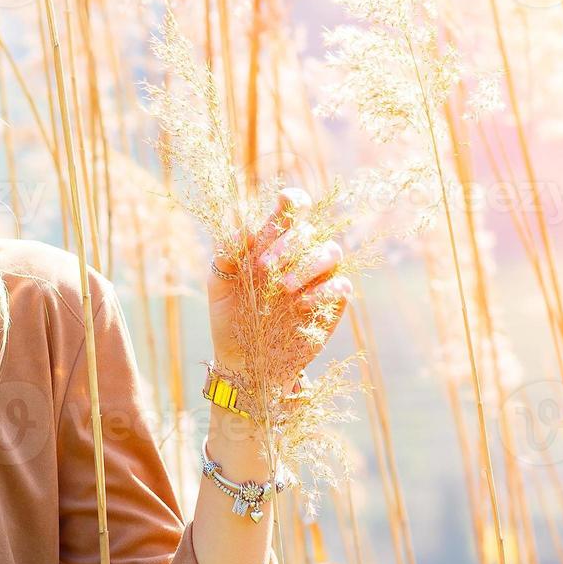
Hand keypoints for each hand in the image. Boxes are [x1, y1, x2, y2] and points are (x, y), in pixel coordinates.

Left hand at [207, 186, 351, 390]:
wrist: (244, 362)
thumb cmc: (231, 319)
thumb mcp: (219, 286)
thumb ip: (226, 256)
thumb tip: (243, 229)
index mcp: (271, 244)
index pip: (291, 210)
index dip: (293, 201)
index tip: (284, 203)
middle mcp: (298, 257)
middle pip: (309, 231)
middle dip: (288, 244)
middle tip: (263, 268)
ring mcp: (317, 280)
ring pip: (332, 252)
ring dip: (308, 264)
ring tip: (283, 288)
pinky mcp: (331, 304)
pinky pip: (342, 286)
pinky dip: (325, 291)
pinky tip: (301, 305)